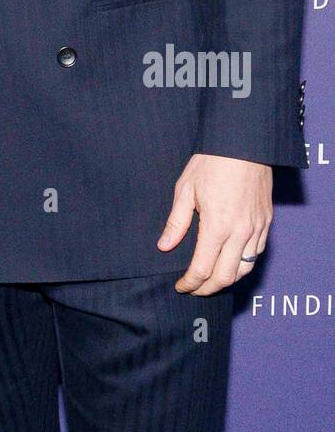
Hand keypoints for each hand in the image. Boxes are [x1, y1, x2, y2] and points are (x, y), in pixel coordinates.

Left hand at [157, 153, 272, 294]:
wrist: (244, 143)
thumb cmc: (211, 162)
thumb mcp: (185, 189)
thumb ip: (176, 222)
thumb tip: (165, 246)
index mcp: (217, 226)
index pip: (203, 269)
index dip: (190, 283)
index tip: (181, 286)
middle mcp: (240, 232)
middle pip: (225, 277)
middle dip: (207, 289)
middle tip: (193, 288)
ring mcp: (257, 228)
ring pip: (245, 269)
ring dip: (227, 280)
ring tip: (211, 280)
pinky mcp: (266, 222)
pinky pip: (257, 253)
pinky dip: (244, 265)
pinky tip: (231, 262)